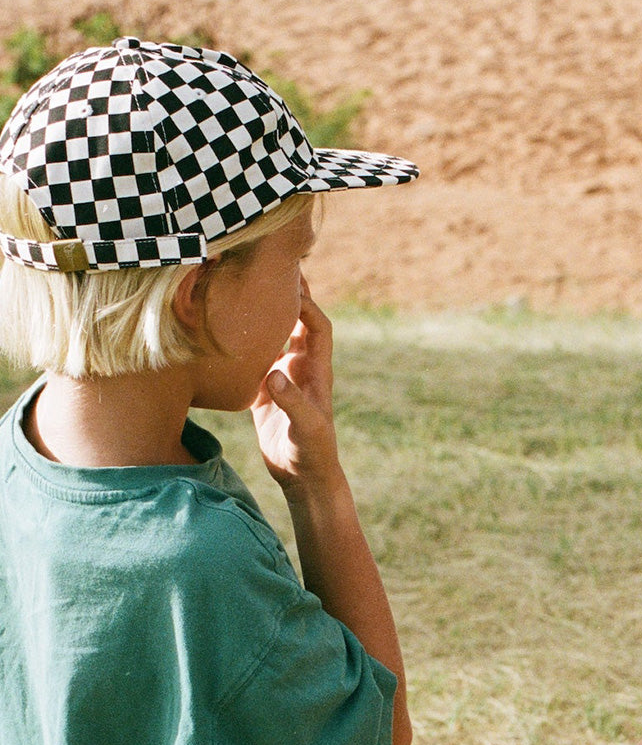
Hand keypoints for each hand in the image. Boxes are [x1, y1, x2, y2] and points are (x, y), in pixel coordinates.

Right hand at [251, 279, 341, 497]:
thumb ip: (292, 401)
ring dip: (261, 314)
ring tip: (239, 286)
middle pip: (298, 321)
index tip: (284, 285)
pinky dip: (241, 342)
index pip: (317, 325)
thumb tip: (274, 374)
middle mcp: (301, 368)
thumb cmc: (312, 454)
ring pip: (273, 336)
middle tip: (268, 265)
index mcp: (317, 371)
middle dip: (288, 296)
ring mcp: (283, 378)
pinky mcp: (265, 391)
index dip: (306, 304)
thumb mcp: (306, 429)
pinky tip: (221, 328)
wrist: (304, 479)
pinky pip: (254, 357)